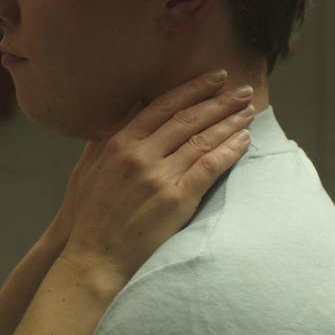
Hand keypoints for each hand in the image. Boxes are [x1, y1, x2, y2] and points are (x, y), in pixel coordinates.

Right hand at [55, 70, 254, 275]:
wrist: (94, 256)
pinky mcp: (176, 200)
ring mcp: (158, 177)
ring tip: (248, 112)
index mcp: (117, 143)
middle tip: (242, 90)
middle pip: (187, 119)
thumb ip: (105, 137)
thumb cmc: (88, 215)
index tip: (215, 78)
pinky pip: (210, 167)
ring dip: (229, 122)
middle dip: (219, 101)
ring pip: (202, 140)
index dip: (192, 89)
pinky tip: (244, 140)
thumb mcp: (86, 168)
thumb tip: (127, 109)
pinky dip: (230, 150)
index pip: (162, 106)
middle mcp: (139, 155)